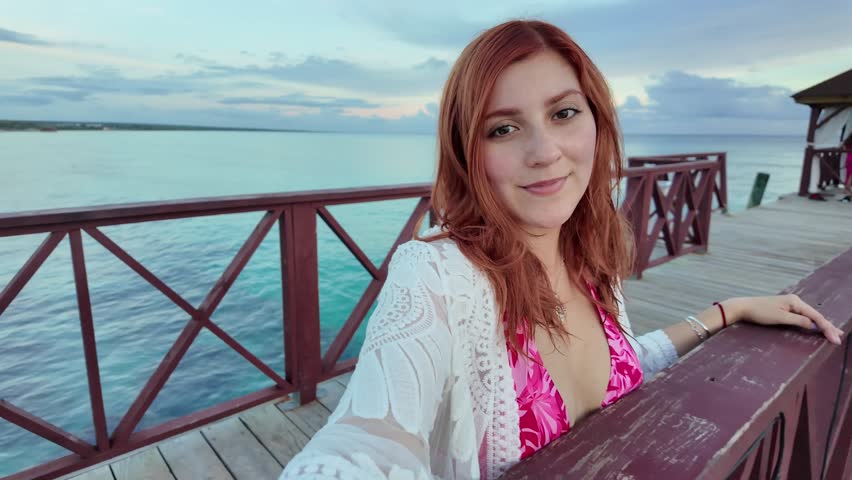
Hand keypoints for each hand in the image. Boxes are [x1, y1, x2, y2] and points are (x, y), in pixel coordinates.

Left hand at [725, 295, 842, 344]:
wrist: (743, 307)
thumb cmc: (760, 312)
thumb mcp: (780, 318)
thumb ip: (798, 321)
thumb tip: (813, 324)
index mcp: (796, 302)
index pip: (816, 317)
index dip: (826, 328)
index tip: (835, 339)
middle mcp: (795, 301)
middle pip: (815, 316)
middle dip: (828, 327)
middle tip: (839, 338)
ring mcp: (790, 304)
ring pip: (810, 316)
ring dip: (822, 325)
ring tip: (834, 333)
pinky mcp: (785, 308)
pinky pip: (803, 316)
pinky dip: (812, 322)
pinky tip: (817, 327)